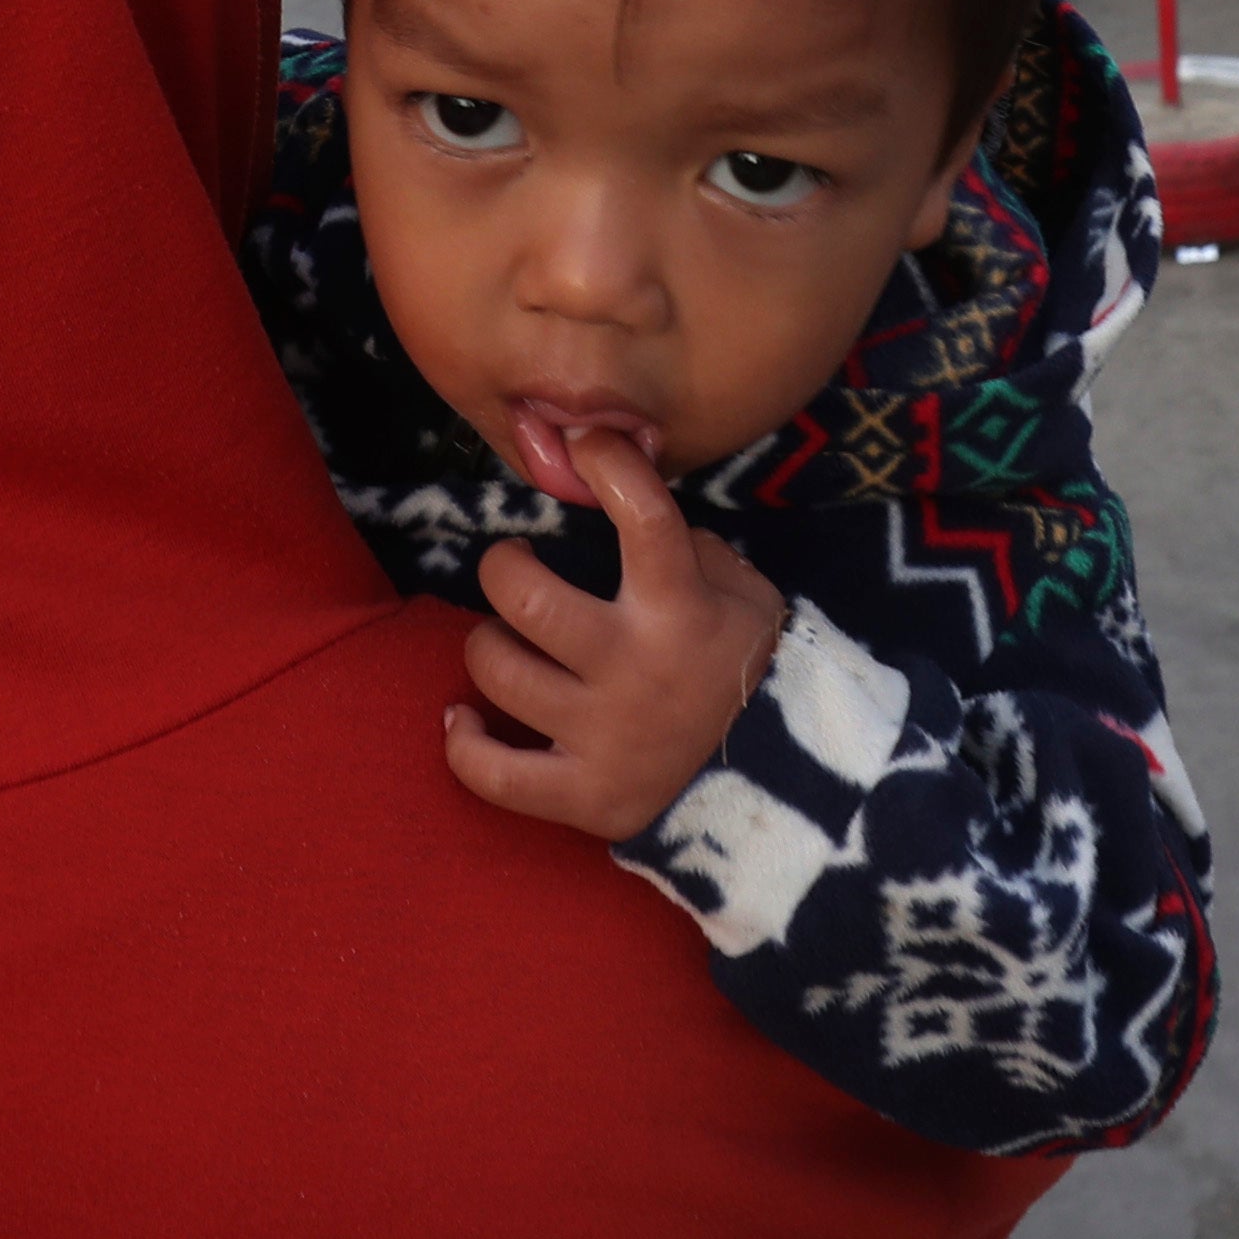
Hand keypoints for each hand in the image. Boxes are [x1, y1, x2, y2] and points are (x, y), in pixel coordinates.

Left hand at [442, 433, 788, 842]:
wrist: (775, 790)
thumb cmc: (749, 673)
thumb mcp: (748, 597)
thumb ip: (693, 549)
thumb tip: (626, 508)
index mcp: (682, 608)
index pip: (642, 514)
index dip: (607, 464)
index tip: (582, 441)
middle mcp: (635, 667)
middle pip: (526, 599)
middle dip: (502, 568)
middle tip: (512, 568)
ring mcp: (605, 735)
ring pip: (498, 671)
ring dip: (488, 645)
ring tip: (504, 643)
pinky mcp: (583, 796)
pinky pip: (493, 773)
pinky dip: (464, 744)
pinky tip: (462, 722)